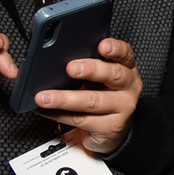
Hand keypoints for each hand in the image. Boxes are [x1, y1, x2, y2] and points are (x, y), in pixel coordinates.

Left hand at [36, 38, 142, 154]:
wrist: (112, 129)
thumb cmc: (103, 96)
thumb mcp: (101, 78)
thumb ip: (88, 65)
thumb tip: (55, 60)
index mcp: (126, 68)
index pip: (125, 54)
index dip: (115, 49)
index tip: (103, 46)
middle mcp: (128, 87)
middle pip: (113, 75)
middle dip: (91, 70)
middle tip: (71, 68)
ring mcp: (121, 108)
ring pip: (92, 101)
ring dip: (65, 98)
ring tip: (45, 97)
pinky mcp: (110, 127)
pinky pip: (80, 119)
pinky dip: (59, 114)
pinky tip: (46, 110)